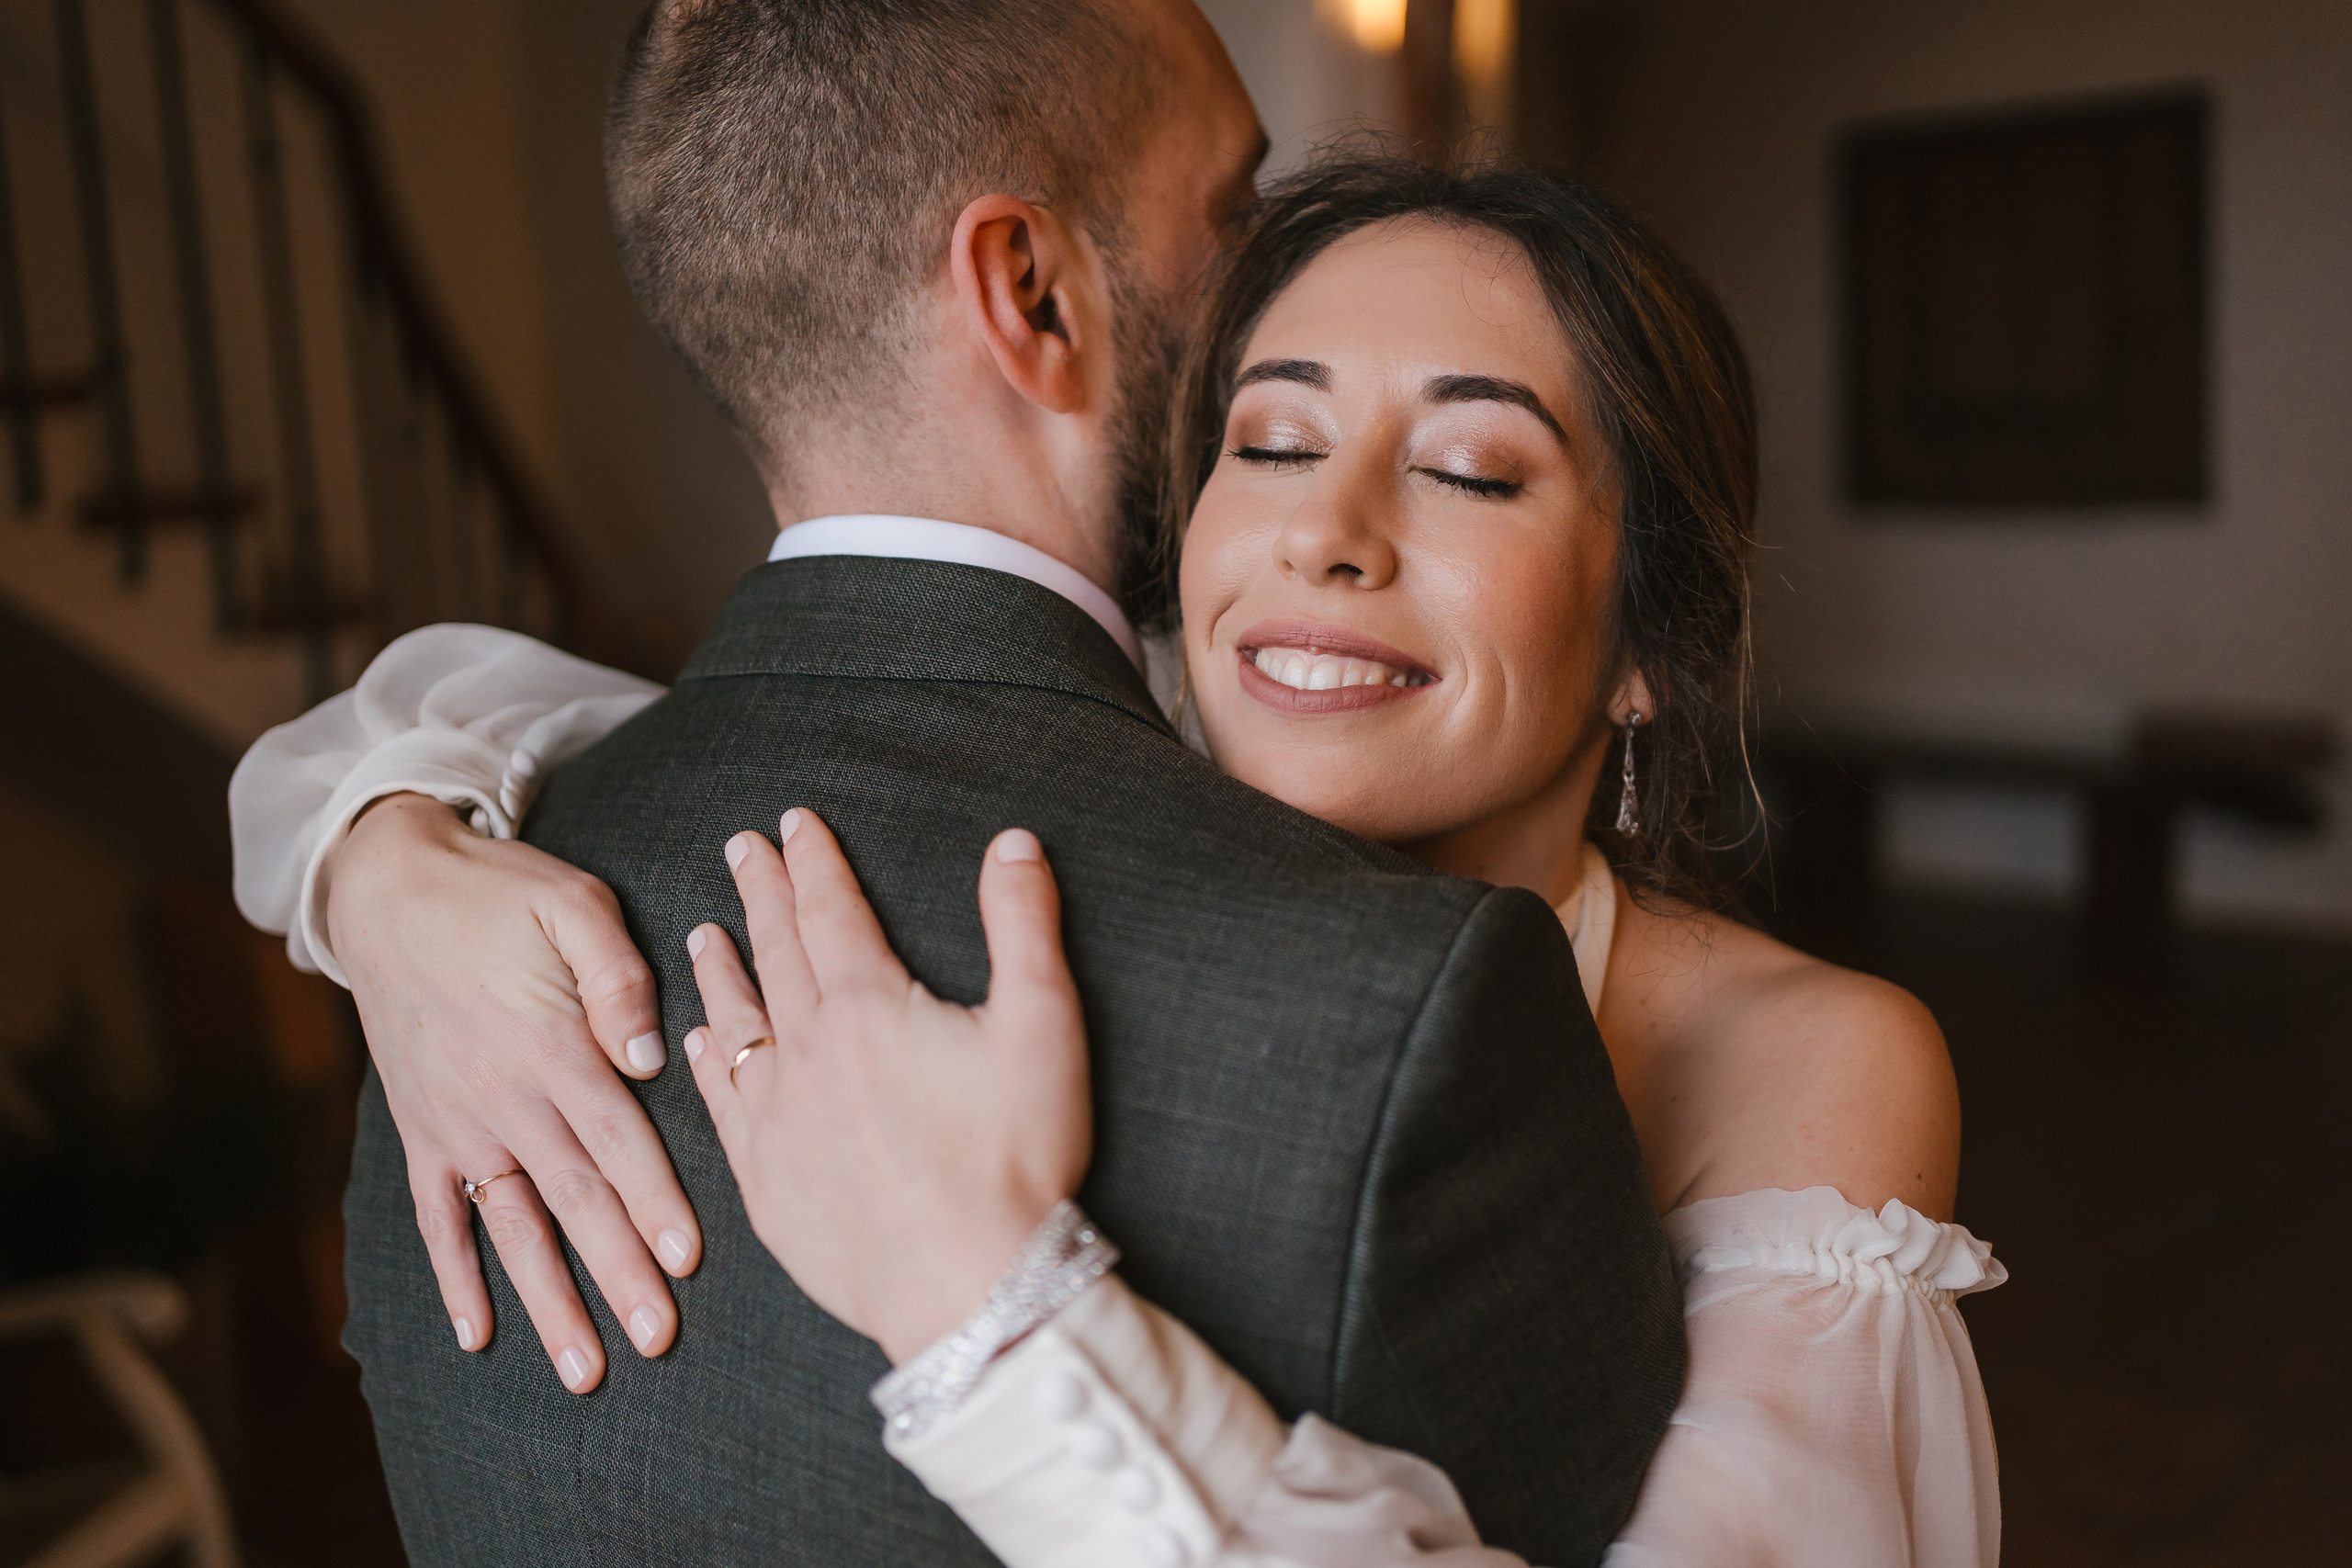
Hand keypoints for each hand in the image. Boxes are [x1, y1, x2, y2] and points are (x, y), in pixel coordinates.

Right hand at [328, 793, 700, 1391]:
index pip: (619, 1140)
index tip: (685, 1261)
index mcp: (556, 1046)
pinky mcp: (424, 1129)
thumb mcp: (574, 902)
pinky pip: (439, 1216)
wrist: (388, 887)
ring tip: (584, 1368)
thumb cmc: (502, 892)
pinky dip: (456, 1277)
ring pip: (514, 1228)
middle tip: (657, 1339)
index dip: (654, 1201)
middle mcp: (506, 1098)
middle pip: (576, 1200)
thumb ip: (618, 976)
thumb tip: (651, 1054)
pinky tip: (478, 1336)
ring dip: (550, 1301)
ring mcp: (460, 1121)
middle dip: (618, 1274)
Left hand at [681, 809, 1089, 1364]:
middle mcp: (806, 1052)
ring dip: (721, 971)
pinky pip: (722, 1105)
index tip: (793, 822)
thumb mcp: (1042, 1024)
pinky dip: (708, 1062)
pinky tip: (699, 1043)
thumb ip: (1023, 924)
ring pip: (736, 1023)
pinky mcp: (767, 1184)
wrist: (966, 1288)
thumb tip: (1014, 842)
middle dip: (760, 894)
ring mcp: (777, 1120)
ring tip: (703, 932)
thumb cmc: (1013, 1158)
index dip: (813, 861)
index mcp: (867, 1006)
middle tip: (740, 849)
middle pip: (776, 954)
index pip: (830, 911)